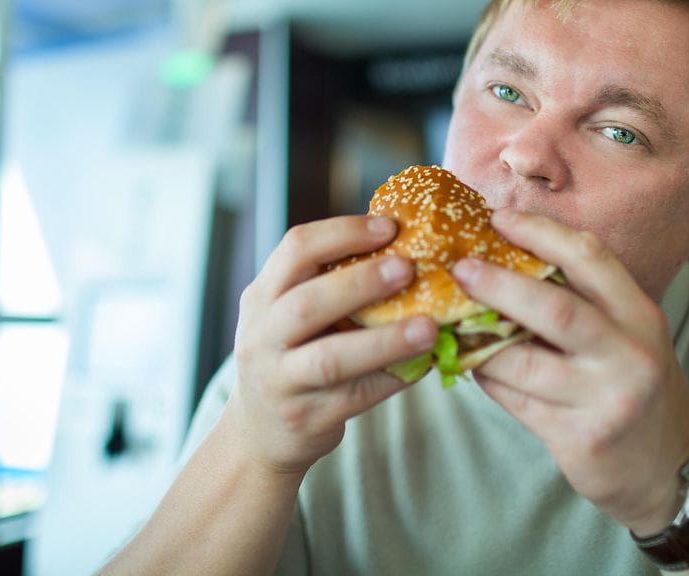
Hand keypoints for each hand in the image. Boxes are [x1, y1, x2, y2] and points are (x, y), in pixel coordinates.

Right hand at [227, 216, 437, 476]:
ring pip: (330, 359)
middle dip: (360, 282)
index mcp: (261, 297)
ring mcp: (280, 382)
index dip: (343, 233)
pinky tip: (423, 364)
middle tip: (408, 267)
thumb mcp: (286, 315)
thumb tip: (401, 243)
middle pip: (307, 303)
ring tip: (429, 328)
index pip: (295, 249)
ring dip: (384, 341)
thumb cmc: (290, 357)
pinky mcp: (306, 418)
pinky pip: (355, 397)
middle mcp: (262, 337)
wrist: (259, 432)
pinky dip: (392, 379)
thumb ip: (325, 283)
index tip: (389, 227)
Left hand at [451, 210, 688, 534]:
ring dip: (480, 341)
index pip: (591, 258)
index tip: (498, 218)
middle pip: (554, 308)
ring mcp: (604, 398)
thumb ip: (585, 305)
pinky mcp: (578, 437)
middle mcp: (629, 354)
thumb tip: (508, 263)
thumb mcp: (630, 338)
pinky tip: (472, 363)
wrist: (668, 472)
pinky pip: (515, 400)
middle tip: (459, 268)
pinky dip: (487, 378)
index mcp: (642, 316)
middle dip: (499, 284)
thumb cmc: (636, 390)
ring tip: (453, 321)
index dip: (541, 233)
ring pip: (522, 362)